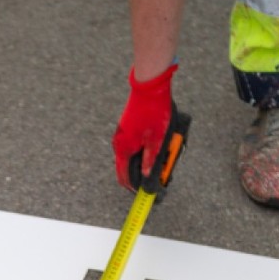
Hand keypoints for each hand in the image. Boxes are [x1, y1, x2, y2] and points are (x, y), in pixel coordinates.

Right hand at [112, 65, 176, 190]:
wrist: (148, 87)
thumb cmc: (153, 112)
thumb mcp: (156, 140)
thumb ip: (150, 160)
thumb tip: (146, 175)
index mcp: (124, 149)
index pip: (123, 176)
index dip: (132, 187)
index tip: (143, 192)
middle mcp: (119, 143)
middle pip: (126, 167)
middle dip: (140, 174)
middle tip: (157, 175)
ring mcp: (122, 135)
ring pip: (130, 156)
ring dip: (142, 161)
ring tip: (159, 160)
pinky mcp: (126, 128)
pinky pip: (132, 145)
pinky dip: (142, 150)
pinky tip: (154, 147)